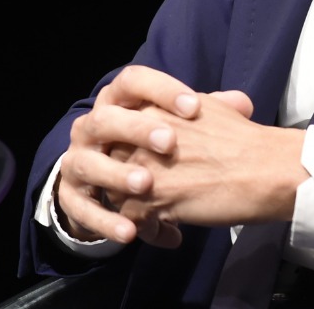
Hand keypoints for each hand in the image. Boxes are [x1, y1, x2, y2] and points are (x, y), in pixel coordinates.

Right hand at [55, 65, 253, 246]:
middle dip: (136, 129)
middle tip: (169, 143)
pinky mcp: (71, 196)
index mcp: (119, 101)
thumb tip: (242, 104)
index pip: (133, 81)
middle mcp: (92, 126)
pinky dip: (105, 221)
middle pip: (106, 118)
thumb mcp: (176, 125)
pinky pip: (81, 208)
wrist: (111, 179)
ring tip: (147, 185)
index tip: (194, 106)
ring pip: (88, 163)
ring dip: (117, 174)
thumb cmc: (151, 145)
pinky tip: (131, 232)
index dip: (161, 89)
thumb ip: (207, 112)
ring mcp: (77, 160)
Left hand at [110, 92, 304, 233]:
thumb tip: (178, 116)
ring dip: (136, 209)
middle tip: (152, 195)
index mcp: (155, 108)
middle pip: (113, 162)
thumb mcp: (215, 108)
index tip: (152, 167)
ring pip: (117, 193)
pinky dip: (151, 233)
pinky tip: (173, 234)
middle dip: (129, 181)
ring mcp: (144, 168)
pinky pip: (132, 222)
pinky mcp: (150, 201)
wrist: (268, 168)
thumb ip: (184, 111)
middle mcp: (142, 135)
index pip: (122, 131)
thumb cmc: (249, 141)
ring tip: (162, 220)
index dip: (134, 152)